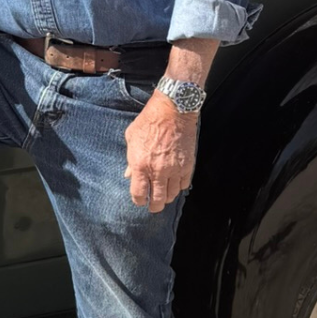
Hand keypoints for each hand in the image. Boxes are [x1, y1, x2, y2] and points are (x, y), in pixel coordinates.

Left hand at [123, 93, 198, 211]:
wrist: (173, 110)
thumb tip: (129, 174)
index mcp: (140, 164)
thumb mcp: (131, 138)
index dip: (139, 200)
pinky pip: (184, 185)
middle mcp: (158, 170)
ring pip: (172, 194)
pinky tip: (175, 184)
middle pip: (158, 200)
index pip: (139, 194)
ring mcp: (174, 169)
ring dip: (167, 197)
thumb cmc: (149, 121)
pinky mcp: (187, 165)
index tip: (140, 200)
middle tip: (153, 207)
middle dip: (155, 206)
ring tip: (164, 195)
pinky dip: (179, 187)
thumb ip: (130, 159)